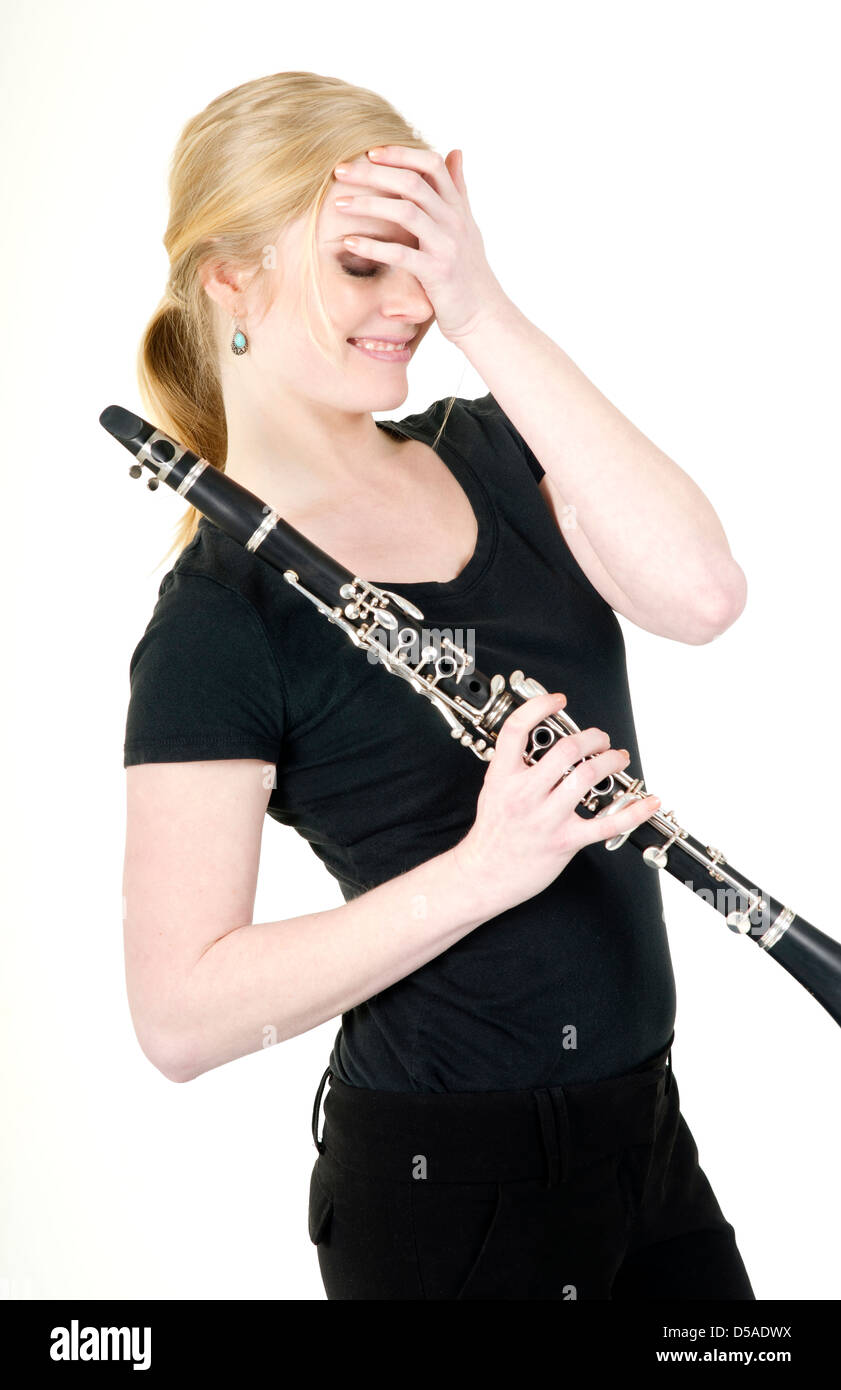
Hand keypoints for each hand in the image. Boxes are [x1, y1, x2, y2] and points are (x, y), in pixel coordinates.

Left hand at [333, 145, 509, 341]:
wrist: (484, 314)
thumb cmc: (468, 271)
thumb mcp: (467, 225)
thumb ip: (458, 189)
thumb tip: (455, 151)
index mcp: (457, 207)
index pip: (431, 164)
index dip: (401, 153)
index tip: (370, 151)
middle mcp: (453, 221)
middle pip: (411, 183)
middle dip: (373, 173)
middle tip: (341, 171)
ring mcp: (445, 246)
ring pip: (405, 211)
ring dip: (368, 204)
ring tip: (339, 204)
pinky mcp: (436, 273)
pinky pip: (400, 254)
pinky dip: (372, 246)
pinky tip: (349, 242)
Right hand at [450, 691, 661, 916]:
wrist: (485, 873)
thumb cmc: (493, 832)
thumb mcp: (493, 788)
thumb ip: (514, 765)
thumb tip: (541, 742)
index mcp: (503, 776)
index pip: (517, 729)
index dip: (540, 706)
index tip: (558, 700)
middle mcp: (525, 793)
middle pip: (566, 749)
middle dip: (593, 737)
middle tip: (601, 738)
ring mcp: (546, 817)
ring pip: (588, 776)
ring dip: (612, 761)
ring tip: (618, 758)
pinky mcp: (565, 840)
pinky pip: (607, 823)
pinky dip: (633, 811)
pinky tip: (648, 801)